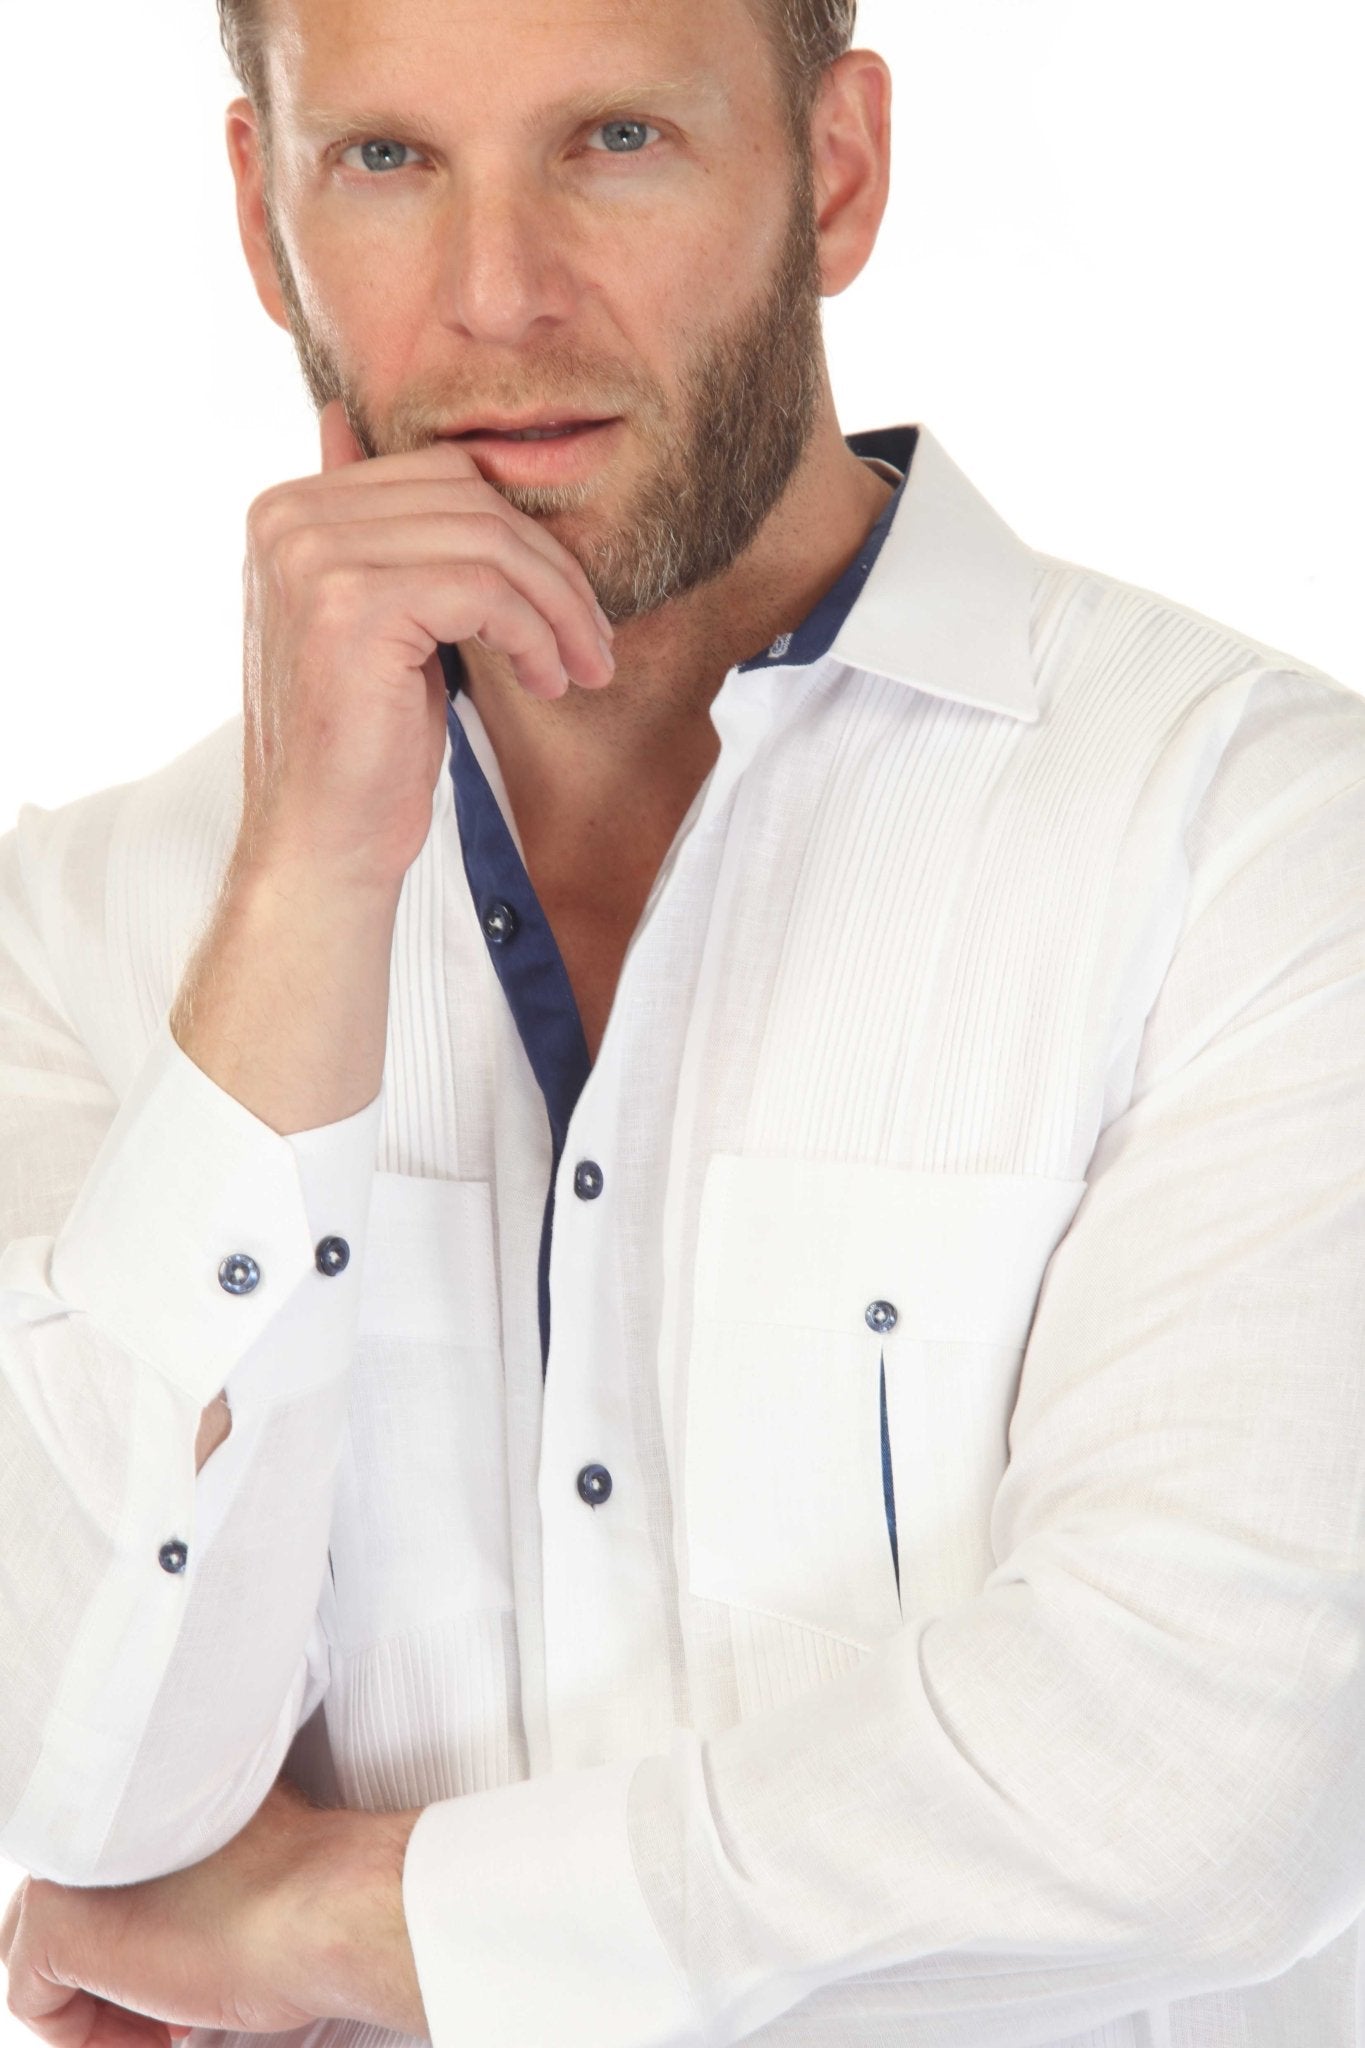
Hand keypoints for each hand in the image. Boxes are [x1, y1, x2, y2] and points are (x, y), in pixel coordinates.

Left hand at [0, 1776, 329, 2047]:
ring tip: (167, 2022)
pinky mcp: (54, 1923)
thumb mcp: (229, 1857)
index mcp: (140, 1793)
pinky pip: (34, 2000)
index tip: (183, 1969)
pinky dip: (82, 2036)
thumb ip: (181, 1859)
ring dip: (98, 2005)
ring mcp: (67, 1865)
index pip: (101, 1876)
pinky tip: (161, 2028)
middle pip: (63, 1917)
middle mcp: (93, 1816)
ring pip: (43, 1956)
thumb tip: (174, 1904)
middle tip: (172, 2009)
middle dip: (109, 1977)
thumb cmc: (304, 1890)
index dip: (137, 1936)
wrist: (322, 1909)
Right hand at [239, 397, 617, 887]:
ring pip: (488, 542)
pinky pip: (486, 592)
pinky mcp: (353, 606)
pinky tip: (545, 683)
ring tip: (580, 667)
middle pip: (469, 498)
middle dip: (552, 570)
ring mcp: (314, 558)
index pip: (441, 474)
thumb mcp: (381, 623)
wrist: (324, 841)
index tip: (568, 607)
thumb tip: (409, 449)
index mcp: (287, 511)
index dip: (523, 538)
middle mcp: (289, 521)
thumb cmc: (364, 745)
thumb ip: (387, 538)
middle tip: (592, 641)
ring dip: (557, 608)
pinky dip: (535, 637)